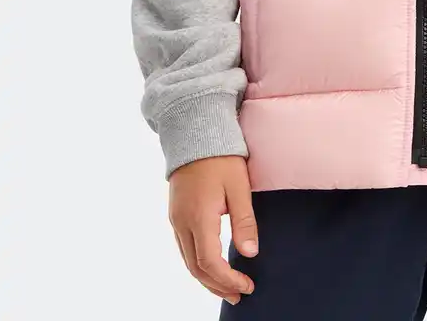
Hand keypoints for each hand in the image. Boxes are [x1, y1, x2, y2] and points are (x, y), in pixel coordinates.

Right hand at [168, 155, 258, 304]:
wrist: (194, 131)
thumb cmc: (220, 157)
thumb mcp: (239, 186)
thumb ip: (244, 220)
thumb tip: (250, 253)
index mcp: (199, 217)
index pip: (210, 263)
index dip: (228, 279)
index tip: (247, 285)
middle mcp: (182, 223)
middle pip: (196, 268)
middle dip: (218, 286)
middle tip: (239, 294)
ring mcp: (175, 219)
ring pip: (188, 261)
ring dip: (207, 278)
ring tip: (227, 287)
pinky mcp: (175, 214)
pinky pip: (184, 248)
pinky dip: (198, 263)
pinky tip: (211, 266)